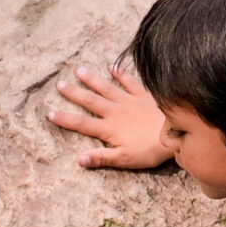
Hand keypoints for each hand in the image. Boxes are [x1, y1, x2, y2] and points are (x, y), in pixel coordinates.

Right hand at [50, 64, 173, 170]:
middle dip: (74, 93)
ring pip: (106, 88)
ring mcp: (129, 101)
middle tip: (59, 85)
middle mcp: (115, 111)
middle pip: (90, 101)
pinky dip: (120, 74)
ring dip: (92, 80)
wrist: (176, 132)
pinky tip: (112, 67)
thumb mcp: (124, 160)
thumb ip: (101, 158)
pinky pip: (129, 82)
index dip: (64, 119)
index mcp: (108, 128)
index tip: (49, 113)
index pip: (81, 124)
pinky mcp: (144, 95)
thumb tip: (79, 159)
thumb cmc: (149, 150)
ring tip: (79, 70)